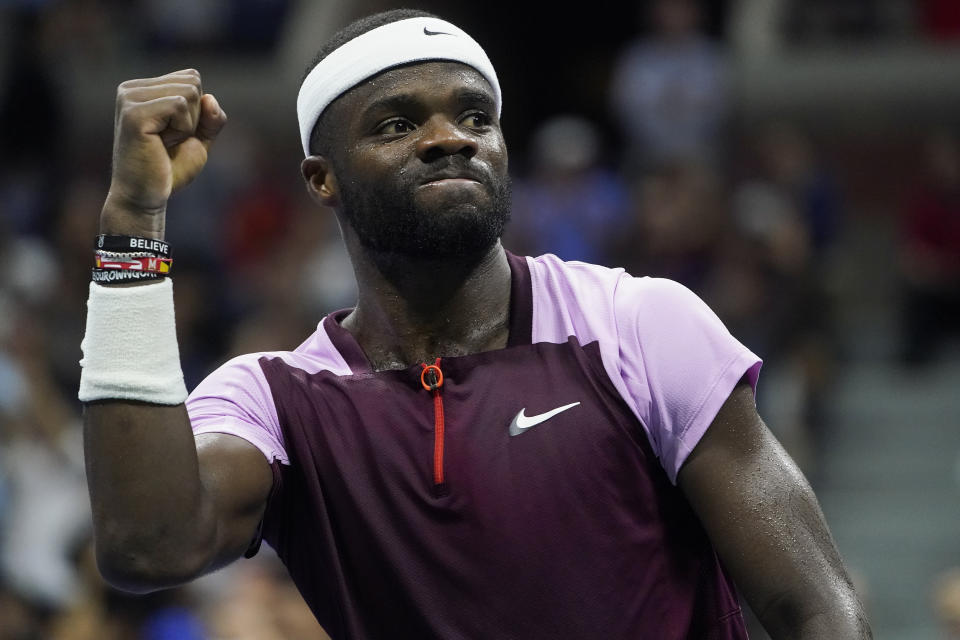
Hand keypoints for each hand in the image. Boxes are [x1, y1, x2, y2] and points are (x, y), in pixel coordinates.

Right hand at [102, 69, 226, 236]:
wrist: (146, 198)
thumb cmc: (169, 169)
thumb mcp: (199, 138)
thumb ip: (210, 117)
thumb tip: (209, 98)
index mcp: (142, 89)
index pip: (191, 77)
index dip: (197, 111)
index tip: (174, 133)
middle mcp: (131, 89)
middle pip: (192, 81)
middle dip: (194, 116)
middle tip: (170, 140)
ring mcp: (129, 99)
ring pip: (189, 92)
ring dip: (188, 124)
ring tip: (164, 142)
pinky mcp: (134, 114)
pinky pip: (179, 105)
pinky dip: (182, 129)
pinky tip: (161, 144)